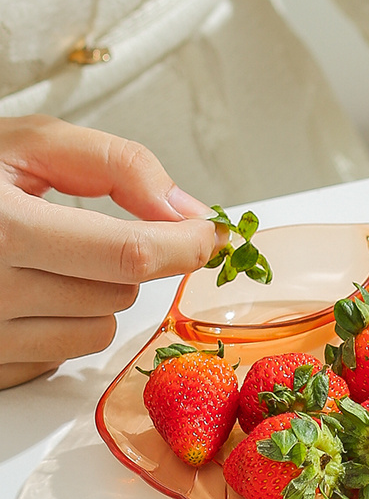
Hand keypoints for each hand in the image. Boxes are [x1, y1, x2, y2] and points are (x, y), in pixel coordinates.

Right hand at [0, 115, 225, 389]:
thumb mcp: (26, 144)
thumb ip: (115, 164)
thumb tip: (184, 208)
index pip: (128, 254)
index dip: (184, 245)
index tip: (212, 235)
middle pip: (121, 291)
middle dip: (126, 258)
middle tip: (79, 229)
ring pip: (100, 328)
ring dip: (96, 293)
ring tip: (44, 259)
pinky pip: (65, 353)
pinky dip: (65, 323)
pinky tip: (26, 292)